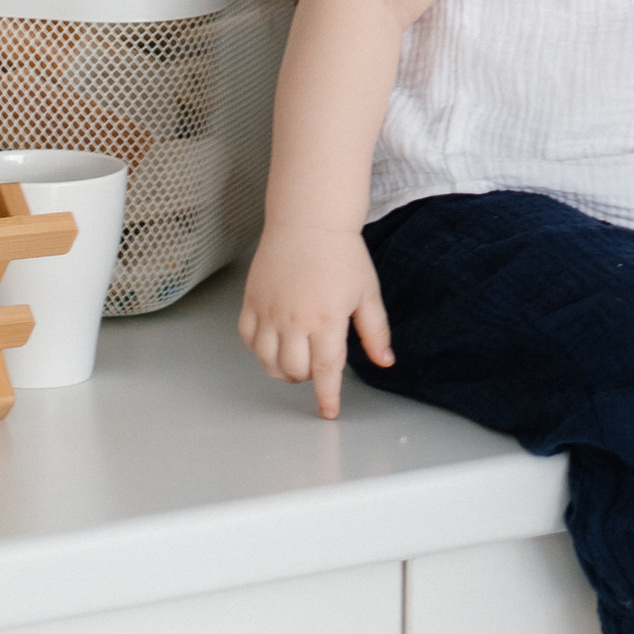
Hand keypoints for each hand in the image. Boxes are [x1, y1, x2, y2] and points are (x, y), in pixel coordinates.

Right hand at [240, 221, 391, 419]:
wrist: (309, 222)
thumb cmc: (342, 254)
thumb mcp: (367, 293)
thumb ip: (375, 332)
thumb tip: (385, 361)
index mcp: (327, 320)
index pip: (326, 371)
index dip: (328, 396)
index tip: (329, 411)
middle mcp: (294, 320)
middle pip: (296, 370)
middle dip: (308, 378)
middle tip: (318, 365)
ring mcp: (269, 312)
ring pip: (267, 362)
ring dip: (283, 370)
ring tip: (297, 358)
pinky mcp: (251, 302)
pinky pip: (249, 340)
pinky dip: (260, 351)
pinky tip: (275, 344)